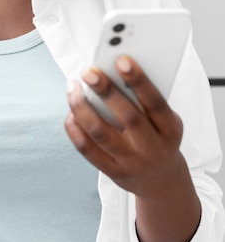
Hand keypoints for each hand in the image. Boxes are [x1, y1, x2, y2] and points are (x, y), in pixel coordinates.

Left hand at [65, 55, 200, 241]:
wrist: (160, 180)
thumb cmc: (158, 136)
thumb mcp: (164, 120)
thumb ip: (143, 100)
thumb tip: (111, 72)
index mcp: (170, 129)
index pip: (155, 103)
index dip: (139, 81)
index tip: (121, 60)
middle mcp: (152, 148)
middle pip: (128, 117)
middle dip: (106, 90)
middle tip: (88, 71)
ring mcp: (131, 163)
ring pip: (100, 133)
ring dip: (82, 107)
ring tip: (72, 86)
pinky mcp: (112, 172)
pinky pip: (87, 149)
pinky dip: (75, 128)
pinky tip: (71, 111)